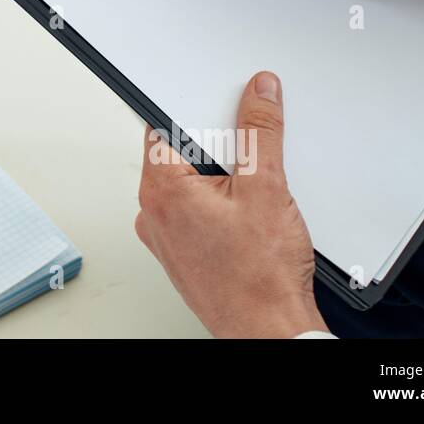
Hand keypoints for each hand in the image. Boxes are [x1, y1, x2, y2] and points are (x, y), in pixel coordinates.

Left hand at [135, 71, 327, 337]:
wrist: (270, 330)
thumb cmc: (260, 278)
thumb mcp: (266, 186)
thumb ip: (260, 131)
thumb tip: (259, 93)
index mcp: (160, 189)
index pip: (163, 124)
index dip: (194, 107)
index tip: (216, 98)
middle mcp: (153, 212)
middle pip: (180, 152)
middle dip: (217, 145)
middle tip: (249, 156)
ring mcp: (165, 235)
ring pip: (190, 184)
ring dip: (221, 179)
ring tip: (254, 198)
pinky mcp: (182, 252)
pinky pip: (196, 212)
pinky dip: (221, 205)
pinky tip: (250, 220)